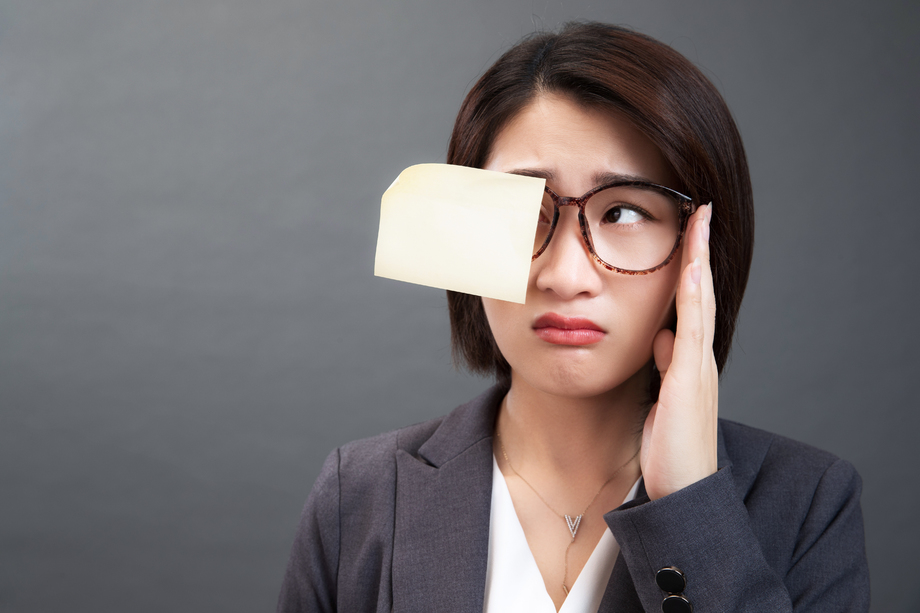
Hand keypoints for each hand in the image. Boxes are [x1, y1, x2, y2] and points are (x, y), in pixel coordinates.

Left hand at [641, 203, 717, 500]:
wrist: (682, 488)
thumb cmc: (670, 446)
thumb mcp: (662, 396)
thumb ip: (665, 364)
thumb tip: (660, 335)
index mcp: (690, 360)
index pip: (692, 303)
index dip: (692, 266)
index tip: (689, 231)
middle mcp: (699, 358)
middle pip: (702, 294)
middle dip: (700, 252)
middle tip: (702, 211)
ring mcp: (698, 368)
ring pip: (701, 304)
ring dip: (699, 262)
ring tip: (699, 222)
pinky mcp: (689, 381)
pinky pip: (691, 331)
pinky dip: (693, 298)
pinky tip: (690, 270)